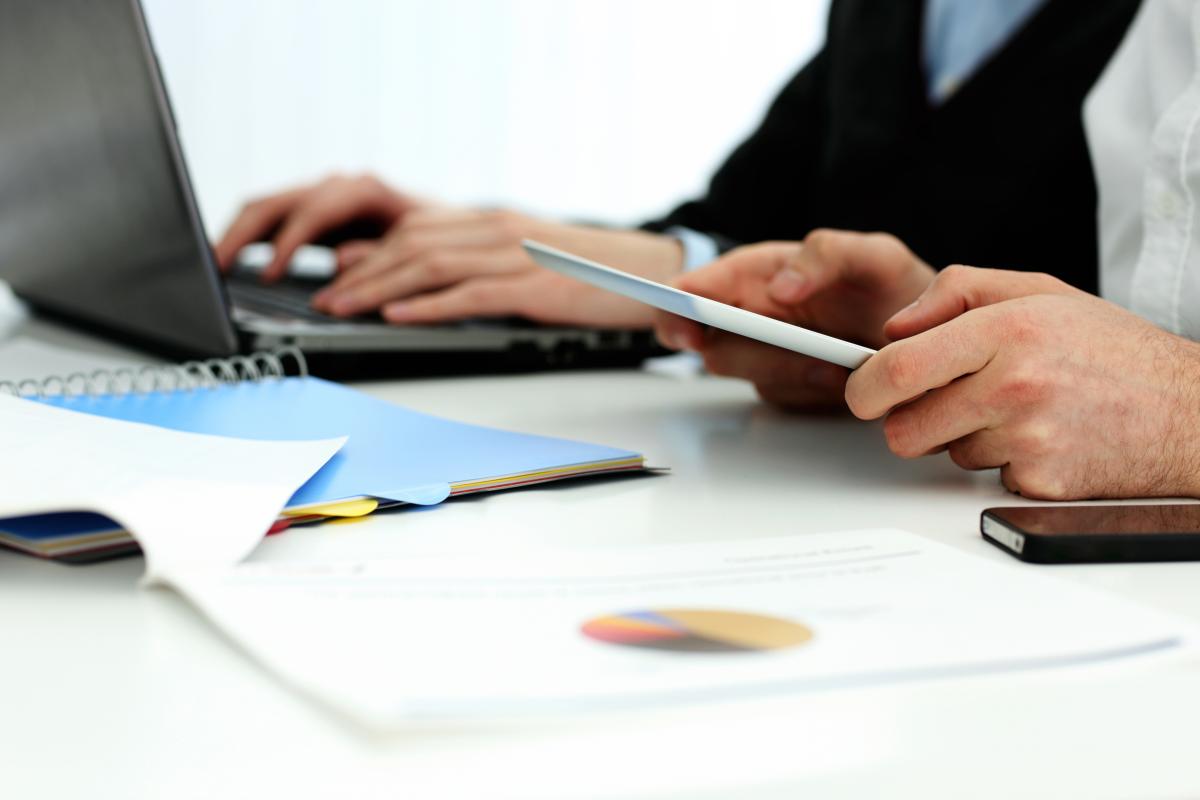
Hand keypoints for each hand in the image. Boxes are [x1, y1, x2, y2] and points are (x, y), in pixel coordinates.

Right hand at [214, 173, 421, 280]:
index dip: (287, 242)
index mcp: (365, 189)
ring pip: (266, 207)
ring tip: (217, 266)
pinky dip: (249, 237)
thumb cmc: (440, 240)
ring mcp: (323, 197)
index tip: (270, 275)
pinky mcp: (314, 214)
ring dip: (238, 235)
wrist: (450, 231)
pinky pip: (271, 219)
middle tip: (219, 268)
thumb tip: (341, 261)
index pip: (313, 210)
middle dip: (243, 235)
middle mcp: (338, 187)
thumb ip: (381, 254)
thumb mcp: (421, 249)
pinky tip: (233, 261)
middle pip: (276, 202)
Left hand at [310, 209, 682, 327]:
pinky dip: (429, 306)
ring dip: (380, 289)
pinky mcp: (537, 289)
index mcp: (496, 222)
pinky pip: (471, 295)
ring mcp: (519, 257)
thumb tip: (426, 284)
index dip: (370, 254)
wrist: (655, 273)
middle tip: (326, 299)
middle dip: (362, 273)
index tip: (336, 276)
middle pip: (413, 244)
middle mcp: (500, 231)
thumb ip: (481, 264)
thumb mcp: (530, 260)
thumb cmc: (593, 274)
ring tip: (344, 309)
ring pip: (432, 266)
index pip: (416, 230)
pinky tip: (397, 316)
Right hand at [653, 230, 933, 409]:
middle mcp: (752, 314)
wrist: (931, 337)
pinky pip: (779, 398)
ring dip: (791, 373)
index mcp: (758, 273)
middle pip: (711, 343)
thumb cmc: (896, 286)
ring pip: (747, 375)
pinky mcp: (785, 388)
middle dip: (751, 354)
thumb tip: (777, 287)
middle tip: (801, 356)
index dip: (679, 309)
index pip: (695, 288)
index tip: (690, 327)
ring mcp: (766, 355)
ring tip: (838, 366)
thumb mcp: (874, 254)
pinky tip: (842, 380)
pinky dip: (810, 393)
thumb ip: (826, 255)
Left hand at [845, 266, 1199, 499]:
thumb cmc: (1112, 350)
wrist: (1189, 412)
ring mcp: (1029, 438)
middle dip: (905, 421)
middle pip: (905, 427)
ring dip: (965, 437)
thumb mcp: (1039, 292)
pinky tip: (1041, 437)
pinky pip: (985, 478)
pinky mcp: (1041, 482)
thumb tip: (894, 326)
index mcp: (1009, 330)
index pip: (900, 367)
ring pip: (945, 453)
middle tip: (930, 406)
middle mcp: (1015, 384)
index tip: (863, 389)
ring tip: (1016, 411)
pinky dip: (1002, 463)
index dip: (866, 384)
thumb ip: (958, 291)